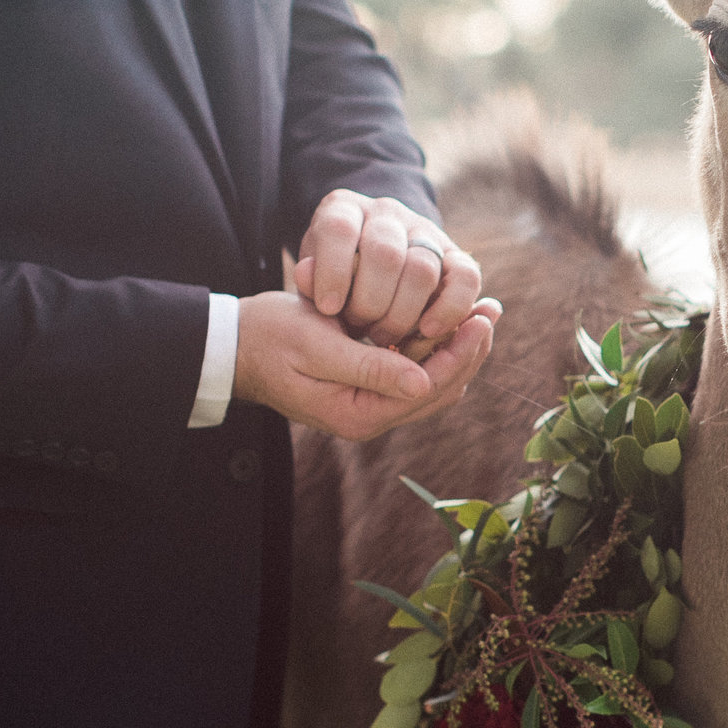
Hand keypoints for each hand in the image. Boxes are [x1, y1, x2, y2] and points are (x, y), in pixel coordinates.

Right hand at [232, 288, 501, 440]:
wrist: (234, 347)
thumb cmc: (269, 338)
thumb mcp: (316, 346)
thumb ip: (369, 367)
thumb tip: (423, 381)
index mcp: (359, 414)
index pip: (428, 388)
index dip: (460, 352)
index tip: (482, 317)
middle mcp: (370, 418)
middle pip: (439, 390)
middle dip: (469, 350)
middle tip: (493, 310)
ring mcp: (369, 406)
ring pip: (432, 382)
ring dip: (457, 349)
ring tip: (482, 312)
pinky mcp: (366, 389)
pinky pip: (414, 374)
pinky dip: (435, 349)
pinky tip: (450, 322)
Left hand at [294, 189, 482, 352]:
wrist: (370, 271)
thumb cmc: (335, 283)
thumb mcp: (313, 279)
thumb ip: (310, 281)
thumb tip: (304, 276)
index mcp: (344, 209)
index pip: (340, 230)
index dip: (334, 271)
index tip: (328, 309)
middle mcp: (387, 213)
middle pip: (385, 253)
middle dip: (371, 302)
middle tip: (362, 330)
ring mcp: (425, 231)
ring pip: (423, 268)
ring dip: (404, 313)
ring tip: (386, 337)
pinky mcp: (457, 256)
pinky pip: (466, 277)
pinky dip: (451, 308)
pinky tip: (428, 331)